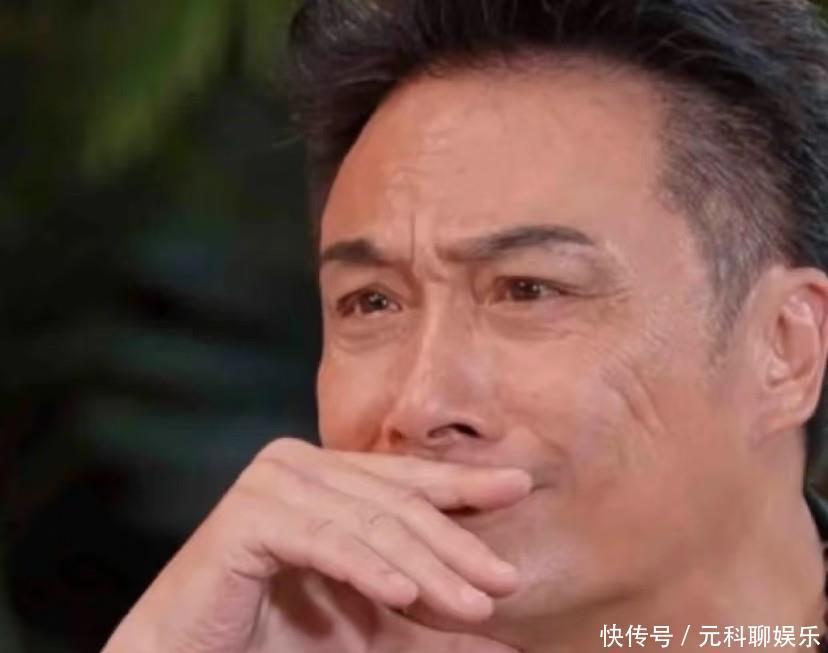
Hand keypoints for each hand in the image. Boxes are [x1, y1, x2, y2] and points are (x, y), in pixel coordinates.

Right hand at [101, 438, 531, 651]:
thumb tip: (507, 638)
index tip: (520, 487)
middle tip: (504, 581)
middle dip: (455, 544)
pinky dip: (367, 568)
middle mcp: (299, 464)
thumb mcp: (375, 624)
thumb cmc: (282, 635)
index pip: (407, 479)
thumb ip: (432, 615)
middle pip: (395, 503)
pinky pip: (324, 541)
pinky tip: (403, 593)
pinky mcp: (247, 517)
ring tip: (472, 604)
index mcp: (327, 473)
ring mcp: (271, 484)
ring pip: (368, 523)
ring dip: (425, 567)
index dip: (465, 484)